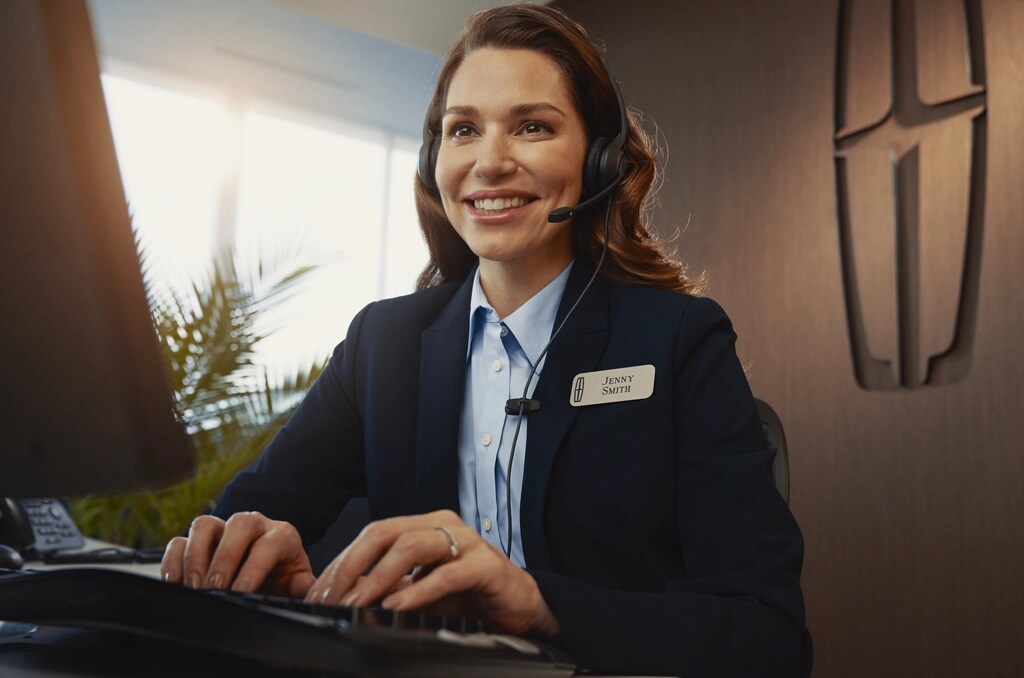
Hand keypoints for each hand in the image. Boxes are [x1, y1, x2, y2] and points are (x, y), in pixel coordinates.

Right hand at [161, 512, 314, 597]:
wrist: (267, 579)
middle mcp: (253, 525)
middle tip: (215, 588)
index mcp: (281, 535)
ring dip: (196, 556)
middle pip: (239, 524)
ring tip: (195, 587)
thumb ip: (301, 586)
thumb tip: (303, 586)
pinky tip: (175, 582)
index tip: (241, 593)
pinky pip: (180, 539)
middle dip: (225, 558)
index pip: (269, 544)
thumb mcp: (295, 585)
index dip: (253, 568)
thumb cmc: (281, 581)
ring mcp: (223, 529)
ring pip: (205, 524)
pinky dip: (174, 559)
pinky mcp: (199, 540)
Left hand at [305, 509, 559, 636]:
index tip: (319, 591)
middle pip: (385, 533)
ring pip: (411, 547)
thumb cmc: (470, 596)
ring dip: (377, 578)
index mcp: (425, 525)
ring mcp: (466, 541)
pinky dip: (417, 590)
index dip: (343, 561)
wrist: (521, 606)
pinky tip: (397, 605)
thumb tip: (344, 597)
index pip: (374, 534)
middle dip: (351, 566)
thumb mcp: (422, 590)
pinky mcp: (485, 565)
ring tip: (356, 603)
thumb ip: (390, 588)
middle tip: (329, 597)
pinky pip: (446, 574)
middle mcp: (443, 525)